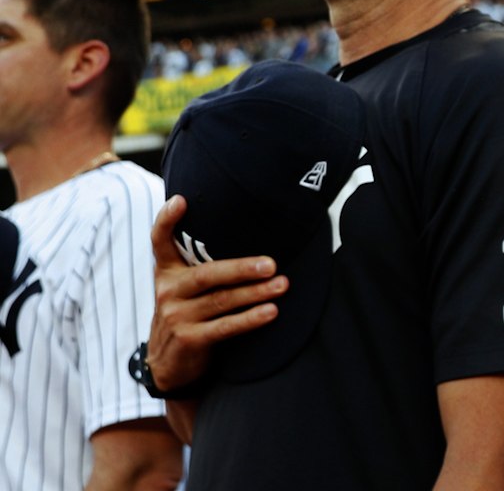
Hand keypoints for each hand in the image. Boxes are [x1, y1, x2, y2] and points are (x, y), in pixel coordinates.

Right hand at [147, 195, 287, 392]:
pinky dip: (249, 319)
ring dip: (255, 293)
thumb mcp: (184, 287)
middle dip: (242, 268)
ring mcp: (176, 316)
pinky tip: (271, 312)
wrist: (168, 364)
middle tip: (271, 264)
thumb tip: (249, 231)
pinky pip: (224, 327)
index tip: (182, 200)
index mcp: (167, 272)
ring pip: (221, 300)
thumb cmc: (187, 315)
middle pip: (207, 274)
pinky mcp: (188, 340)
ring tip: (282, 285)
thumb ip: (202, 263)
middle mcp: (168, 291)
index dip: (167, 220)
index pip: (160, 242)